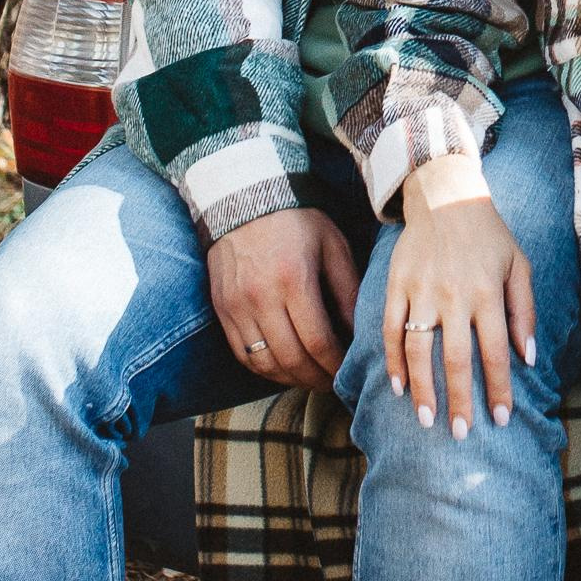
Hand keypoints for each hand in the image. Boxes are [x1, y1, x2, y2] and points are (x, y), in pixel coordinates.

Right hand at [204, 204, 358, 388]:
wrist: (243, 197)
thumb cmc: (297, 220)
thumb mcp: (333, 247)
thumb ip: (348, 291)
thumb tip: (359, 333)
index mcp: (294, 280)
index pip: (318, 341)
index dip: (335, 365)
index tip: (347, 373)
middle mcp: (261, 297)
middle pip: (290, 358)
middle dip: (315, 378)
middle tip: (331, 383)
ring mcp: (236, 305)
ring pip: (263, 362)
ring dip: (289, 378)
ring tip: (309, 378)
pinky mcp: (221, 308)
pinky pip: (241, 352)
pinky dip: (263, 367)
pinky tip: (281, 366)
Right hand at [384, 157, 534, 436]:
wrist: (445, 195)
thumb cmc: (489, 235)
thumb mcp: (519, 265)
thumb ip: (524, 312)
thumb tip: (527, 359)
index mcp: (487, 293)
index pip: (494, 352)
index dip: (497, 389)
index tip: (500, 419)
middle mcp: (453, 295)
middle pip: (455, 359)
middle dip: (458, 401)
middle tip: (461, 434)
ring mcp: (421, 291)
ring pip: (418, 350)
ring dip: (422, 389)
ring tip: (425, 420)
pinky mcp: (397, 285)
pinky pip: (390, 329)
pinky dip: (392, 360)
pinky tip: (398, 386)